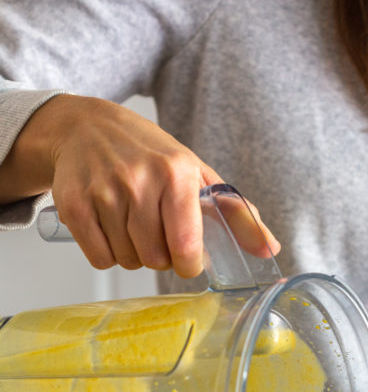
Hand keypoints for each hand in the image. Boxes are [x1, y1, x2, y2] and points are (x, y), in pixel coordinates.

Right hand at [0, 94, 279, 277]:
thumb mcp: (198, 175)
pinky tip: (109, 228)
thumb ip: (237, 215)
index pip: (186, 245)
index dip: (188, 264)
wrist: (86, 127)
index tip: (187, 258)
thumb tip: (270, 250)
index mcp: (177, 172)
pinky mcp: (74, 205)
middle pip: (155, 259)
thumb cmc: (149, 154)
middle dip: (159, 255)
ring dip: (133, 253)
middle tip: (155, 231)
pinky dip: (106, 253)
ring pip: (127, 260)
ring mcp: (104, 191)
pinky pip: (99, 258)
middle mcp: (139, 179)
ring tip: (131, 224)